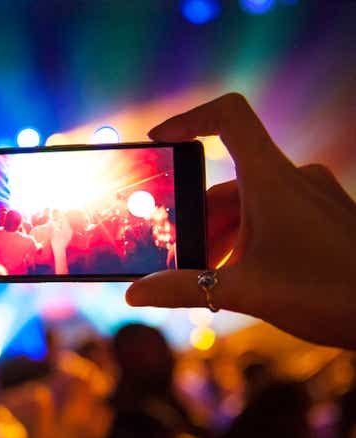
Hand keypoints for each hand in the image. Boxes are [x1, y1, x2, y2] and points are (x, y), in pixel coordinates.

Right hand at [29, 381, 111, 437]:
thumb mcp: (39, 434)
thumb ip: (43, 412)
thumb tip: (41, 391)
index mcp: (73, 418)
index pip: (82, 391)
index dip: (83, 376)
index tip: (83, 366)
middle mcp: (87, 423)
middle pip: (95, 397)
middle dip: (92, 385)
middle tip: (90, 374)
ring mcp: (94, 434)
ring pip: (103, 409)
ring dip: (98, 400)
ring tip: (91, 393)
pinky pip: (104, 423)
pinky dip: (102, 414)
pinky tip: (97, 413)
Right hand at [126, 93, 355, 347]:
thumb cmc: (330, 295)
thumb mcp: (246, 292)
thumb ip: (183, 290)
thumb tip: (134, 294)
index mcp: (272, 180)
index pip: (228, 116)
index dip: (188, 119)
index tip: (159, 142)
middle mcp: (293, 179)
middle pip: (226, 183)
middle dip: (197, 222)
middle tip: (179, 259)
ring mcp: (312, 196)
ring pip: (248, 203)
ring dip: (221, 236)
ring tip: (211, 278)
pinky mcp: (323, 216)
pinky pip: (273, 215)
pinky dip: (248, 239)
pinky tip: (242, 276)